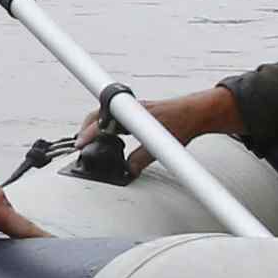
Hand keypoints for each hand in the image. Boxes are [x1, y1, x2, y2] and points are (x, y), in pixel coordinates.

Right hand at [75, 84, 235, 158]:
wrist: (197, 112)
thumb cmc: (183, 119)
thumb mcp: (161, 143)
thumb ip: (142, 158)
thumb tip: (128, 169)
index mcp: (131, 111)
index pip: (102, 121)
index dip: (89, 133)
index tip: (81, 143)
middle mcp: (130, 108)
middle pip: (98, 115)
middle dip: (86, 129)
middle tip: (80, 145)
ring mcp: (132, 110)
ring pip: (105, 116)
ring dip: (95, 128)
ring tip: (89, 142)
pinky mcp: (137, 115)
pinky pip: (115, 120)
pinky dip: (106, 128)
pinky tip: (109, 137)